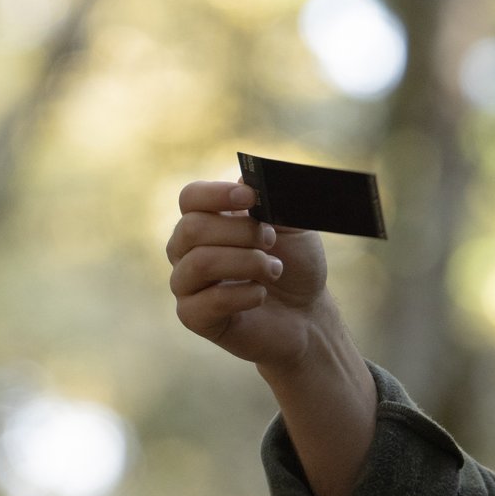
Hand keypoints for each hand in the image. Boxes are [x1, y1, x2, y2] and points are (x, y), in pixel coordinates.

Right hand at [166, 180, 331, 369]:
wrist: (307, 311)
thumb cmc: (295, 264)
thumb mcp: (294, 225)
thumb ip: (272, 199)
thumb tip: (245, 178)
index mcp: (207, 220)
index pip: (190, 197)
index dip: (217, 194)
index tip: (250, 197)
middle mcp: (187, 249)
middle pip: (192, 228)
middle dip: (241, 232)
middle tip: (271, 241)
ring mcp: (187, 284)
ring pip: (200, 263)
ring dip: (247, 263)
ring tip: (275, 269)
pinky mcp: (194, 316)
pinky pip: (208, 301)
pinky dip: (245, 295)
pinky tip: (261, 295)